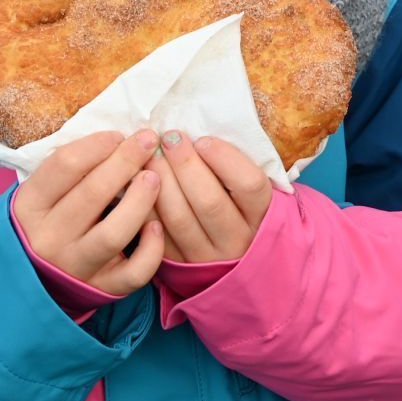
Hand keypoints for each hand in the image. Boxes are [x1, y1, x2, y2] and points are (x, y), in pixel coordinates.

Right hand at [11, 130, 165, 294]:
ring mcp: (76, 266)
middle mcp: (49, 238)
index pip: (64, 166)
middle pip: (92, 193)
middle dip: (125, 161)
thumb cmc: (47, 222)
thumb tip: (119, 138)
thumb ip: (70, 170)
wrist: (33, 282)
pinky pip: (133, 272)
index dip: (97, 144)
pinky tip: (158, 226)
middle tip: (148, 141)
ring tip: (154, 178)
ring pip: (113, 234)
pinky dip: (151, 249)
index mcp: (30, 207)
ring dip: (139, 201)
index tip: (118, 135)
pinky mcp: (102, 289)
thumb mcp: (42, 195)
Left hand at [148, 134, 273, 262]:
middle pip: (210, 201)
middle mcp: (238, 239)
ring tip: (151, 157)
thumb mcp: (249, 190)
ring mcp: (207, 257)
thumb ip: (234, 167)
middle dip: (185, 165)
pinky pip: (158, 234)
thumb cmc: (240, 207)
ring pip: (180, 219)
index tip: (203, 140)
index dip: (225, 159)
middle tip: (169, 138)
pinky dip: (146, 206)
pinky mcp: (180, 265)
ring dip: (161, 183)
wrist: (235, 260)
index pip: (249, 185)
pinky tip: (140, 184)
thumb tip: (197, 134)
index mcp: (262, 215)